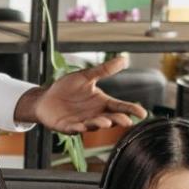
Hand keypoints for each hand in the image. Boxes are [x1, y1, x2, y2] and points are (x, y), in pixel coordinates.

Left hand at [17, 54, 148, 133]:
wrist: (46, 98)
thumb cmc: (66, 88)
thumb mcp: (86, 77)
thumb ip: (104, 70)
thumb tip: (124, 59)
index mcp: (102, 102)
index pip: (120, 106)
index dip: (131, 110)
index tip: (143, 114)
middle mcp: (95, 114)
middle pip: (111, 119)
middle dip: (118, 120)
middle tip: (126, 121)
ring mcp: (82, 122)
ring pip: (94, 125)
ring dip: (100, 124)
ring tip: (106, 123)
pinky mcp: (68, 127)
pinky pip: (74, 129)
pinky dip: (78, 128)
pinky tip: (81, 127)